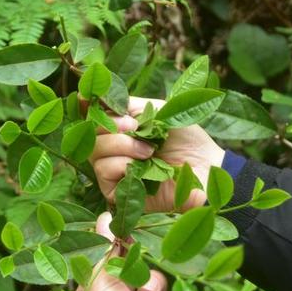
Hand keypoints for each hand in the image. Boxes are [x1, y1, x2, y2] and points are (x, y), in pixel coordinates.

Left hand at [68, 212, 183, 290]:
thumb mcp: (100, 280)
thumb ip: (106, 248)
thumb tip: (104, 216)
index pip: (107, 266)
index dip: (119, 250)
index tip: (128, 233)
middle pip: (135, 273)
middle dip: (140, 270)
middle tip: (140, 263)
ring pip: (156, 287)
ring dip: (154, 288)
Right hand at [89, 96, 225, 211]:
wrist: (205, 167)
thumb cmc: (186, 139)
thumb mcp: (158, 110)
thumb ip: (128, 105)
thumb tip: (95, 99)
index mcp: (121, 128)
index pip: (93, 116)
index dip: (88, 106)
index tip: (86, 98)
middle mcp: (113, 149)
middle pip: (90, 134)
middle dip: (110, 126)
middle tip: (134, 126)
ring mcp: (113, 171)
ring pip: (95, 152)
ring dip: (123, 146)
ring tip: (149, 151)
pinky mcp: (116, 192)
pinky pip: (104, 172)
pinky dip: (123, 164)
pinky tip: (144, 165)